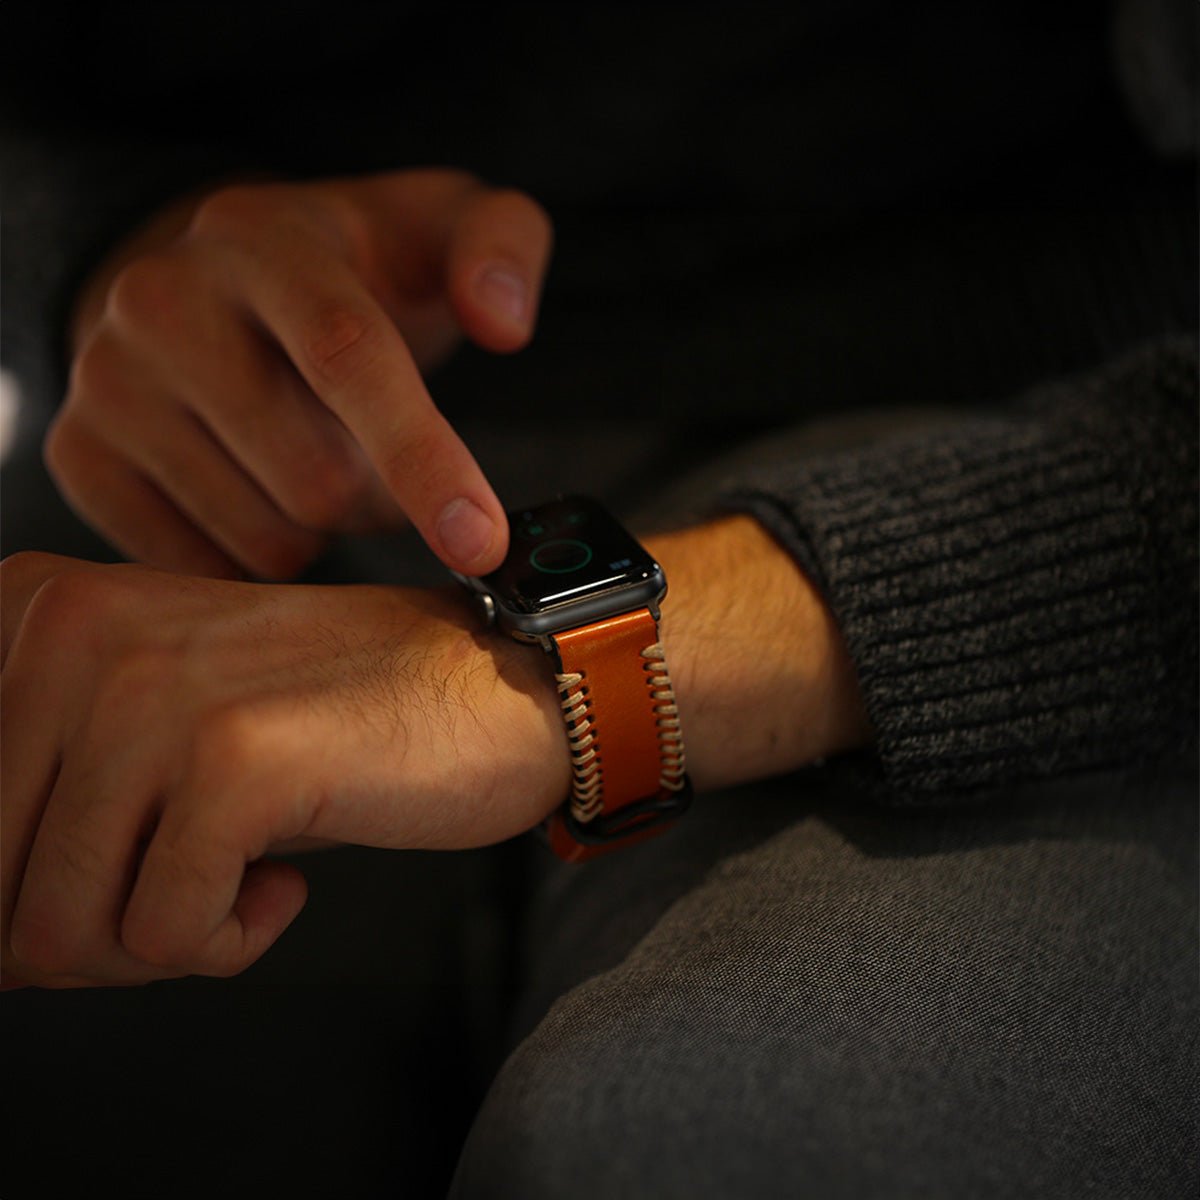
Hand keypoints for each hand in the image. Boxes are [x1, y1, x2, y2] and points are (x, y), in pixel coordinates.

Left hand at [0, 517, 868, 989]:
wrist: (490, 683)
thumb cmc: (327, 720)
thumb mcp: (152, 732)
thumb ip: (42, 803)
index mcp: (34, 611)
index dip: (28, 889)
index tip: (121, 865)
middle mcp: (69, 633)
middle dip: (90, 932)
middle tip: (192, 883)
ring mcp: (148, 692)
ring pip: (51, 933)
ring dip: (159, 941)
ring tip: (241, 875)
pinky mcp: (231, 759)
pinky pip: (165, 938)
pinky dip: (228, 942)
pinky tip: (287, 877)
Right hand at [45, 170, 552, 578]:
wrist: (218, 287)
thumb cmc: (356, 275)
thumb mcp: (442, 231)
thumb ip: (501, 248)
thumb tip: (503, 321)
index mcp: (265, 242)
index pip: (346, 356)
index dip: (421, 458)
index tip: (479, 542)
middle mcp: (163, 301)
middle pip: (315, 481)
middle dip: (378, 498)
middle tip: (380, 460)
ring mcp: (107, 382)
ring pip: (266, 538)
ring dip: (322, 530)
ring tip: (314, 459)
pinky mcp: (80, 455)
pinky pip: (205, 567)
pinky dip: (257, 553)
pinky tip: (259, 489)